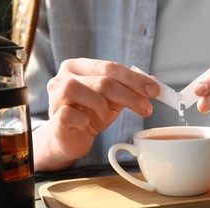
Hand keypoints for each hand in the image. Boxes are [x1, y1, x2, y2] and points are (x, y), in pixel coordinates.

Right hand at [34, 58, 158, 170]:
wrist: (70, 138)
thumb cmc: (90, 114)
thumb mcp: (113, 99)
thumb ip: (130, 89)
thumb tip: (155, 82)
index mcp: (79, 66)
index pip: (111, 67)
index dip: (135, 79)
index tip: (155, 90)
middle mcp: (64, 76)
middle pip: (104, 80)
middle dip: (130, 95)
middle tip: (147, 108)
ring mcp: (56, 95)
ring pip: (90, 94)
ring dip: (105, 107)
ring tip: (107, 116)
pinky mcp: (54, 117)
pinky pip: (74, 114)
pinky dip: (86, 120)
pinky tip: (86, 123)